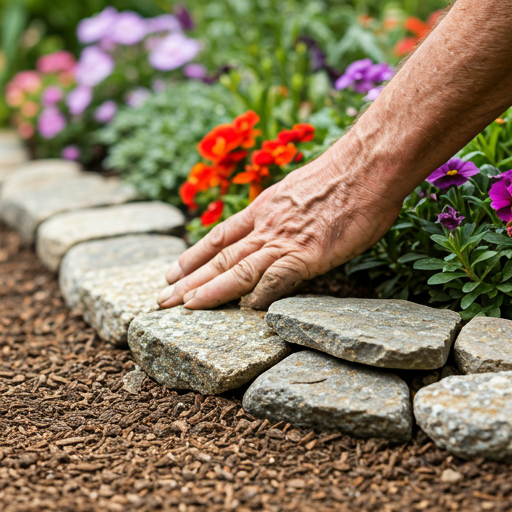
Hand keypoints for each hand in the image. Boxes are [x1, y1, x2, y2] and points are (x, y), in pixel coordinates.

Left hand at [157, 141, 402, 309]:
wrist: (366, 166)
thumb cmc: (343, 175)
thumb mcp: (301, 188)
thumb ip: (286, 210)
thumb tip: (284, 225)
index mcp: (264, 208)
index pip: (219, 237)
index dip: (193, 256)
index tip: (173, 271)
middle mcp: (265, 225)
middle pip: (218, 257)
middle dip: (187, 280)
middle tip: (161, 298)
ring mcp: (283, 240)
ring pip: (236, 270)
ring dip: (207, 291)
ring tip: (179, 307)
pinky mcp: (306, 255)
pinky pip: (275, 280)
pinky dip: (258, 295)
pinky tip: (243, 309)